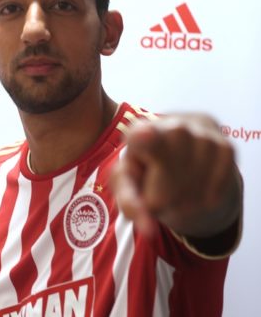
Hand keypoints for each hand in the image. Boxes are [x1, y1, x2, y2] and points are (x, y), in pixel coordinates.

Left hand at [111, 114, 241, 240]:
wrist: (180, 147)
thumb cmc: (147, 167)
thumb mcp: (129, 183)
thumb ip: (130, 202)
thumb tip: (148, 229)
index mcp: (139, 133)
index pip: (141, 136)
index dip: (144, 137)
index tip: (144, 135)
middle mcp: (172, 127)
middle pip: (168, 181)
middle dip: (161, 198)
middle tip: (156, 188)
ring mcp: (202, 136)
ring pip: (194, 188)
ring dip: (185, 200)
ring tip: (176, 186)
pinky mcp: (226, 147)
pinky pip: (218, 188)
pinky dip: (208, 196)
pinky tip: (198, 184)